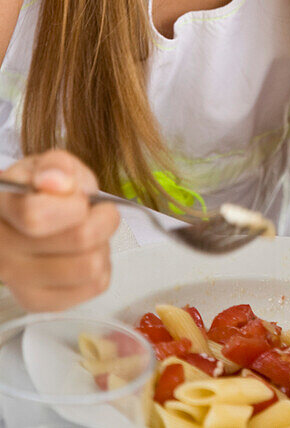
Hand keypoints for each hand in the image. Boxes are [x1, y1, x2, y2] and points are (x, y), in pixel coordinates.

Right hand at [0, 149, 119, 309]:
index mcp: (2, 209)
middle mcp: (2, 250)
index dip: (75, 205)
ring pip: (90, 267)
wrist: (25, 216)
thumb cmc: (38, 189)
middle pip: (78, 240)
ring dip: (103, 245)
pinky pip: (94, 287)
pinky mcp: (37, 301)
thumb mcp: (47, 164)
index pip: (37, 216)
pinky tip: (85, 253)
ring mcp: (17, 281)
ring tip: (90, 233)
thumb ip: (56, 165)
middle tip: (97, 212)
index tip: (83, 198)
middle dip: (102, 219)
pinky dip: (102, 268)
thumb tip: (58, 182)